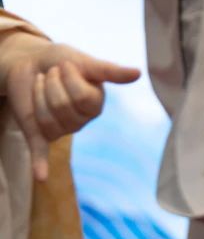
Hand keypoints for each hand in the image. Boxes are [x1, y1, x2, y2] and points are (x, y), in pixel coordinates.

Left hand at [0, 35, 139, 180]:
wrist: (30, 63)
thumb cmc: (62, 61)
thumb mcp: (86, 63)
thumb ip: (110, 72)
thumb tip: (138, 73)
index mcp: (96, 104)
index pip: (83, 99)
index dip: (70, 79)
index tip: (65, 65)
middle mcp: (81, 120)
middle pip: (63, 108)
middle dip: (52, 85)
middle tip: (51, 74)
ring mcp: (60, 129)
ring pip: (48, 119)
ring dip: (38, 95)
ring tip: (42, 83)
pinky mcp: (37, 134)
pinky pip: (40, 152)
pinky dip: (40, 166)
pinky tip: (41, 177)